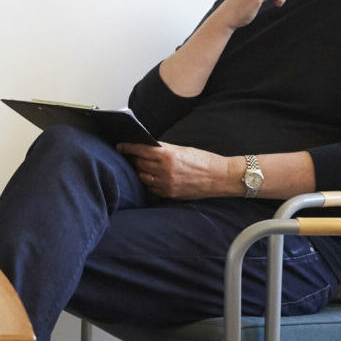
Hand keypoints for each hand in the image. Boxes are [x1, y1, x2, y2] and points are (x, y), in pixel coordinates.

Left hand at [117, 142, 236, 198]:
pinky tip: (151, 177)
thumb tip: (148, 147)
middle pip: (139, 164)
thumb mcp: (182, 150)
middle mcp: (164, 171)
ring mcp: (166, 184)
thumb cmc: (203, 160)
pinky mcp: (169, 194)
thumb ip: (164, 149)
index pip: (140, 150)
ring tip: (139, 166)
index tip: (120, 146)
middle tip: (128, 155)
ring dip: (140, 171)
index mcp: (168, 156)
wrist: (220, 177)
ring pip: (143, 177)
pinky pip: (152, 188)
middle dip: (133, 159)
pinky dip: (149, 182)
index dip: (128, 147)